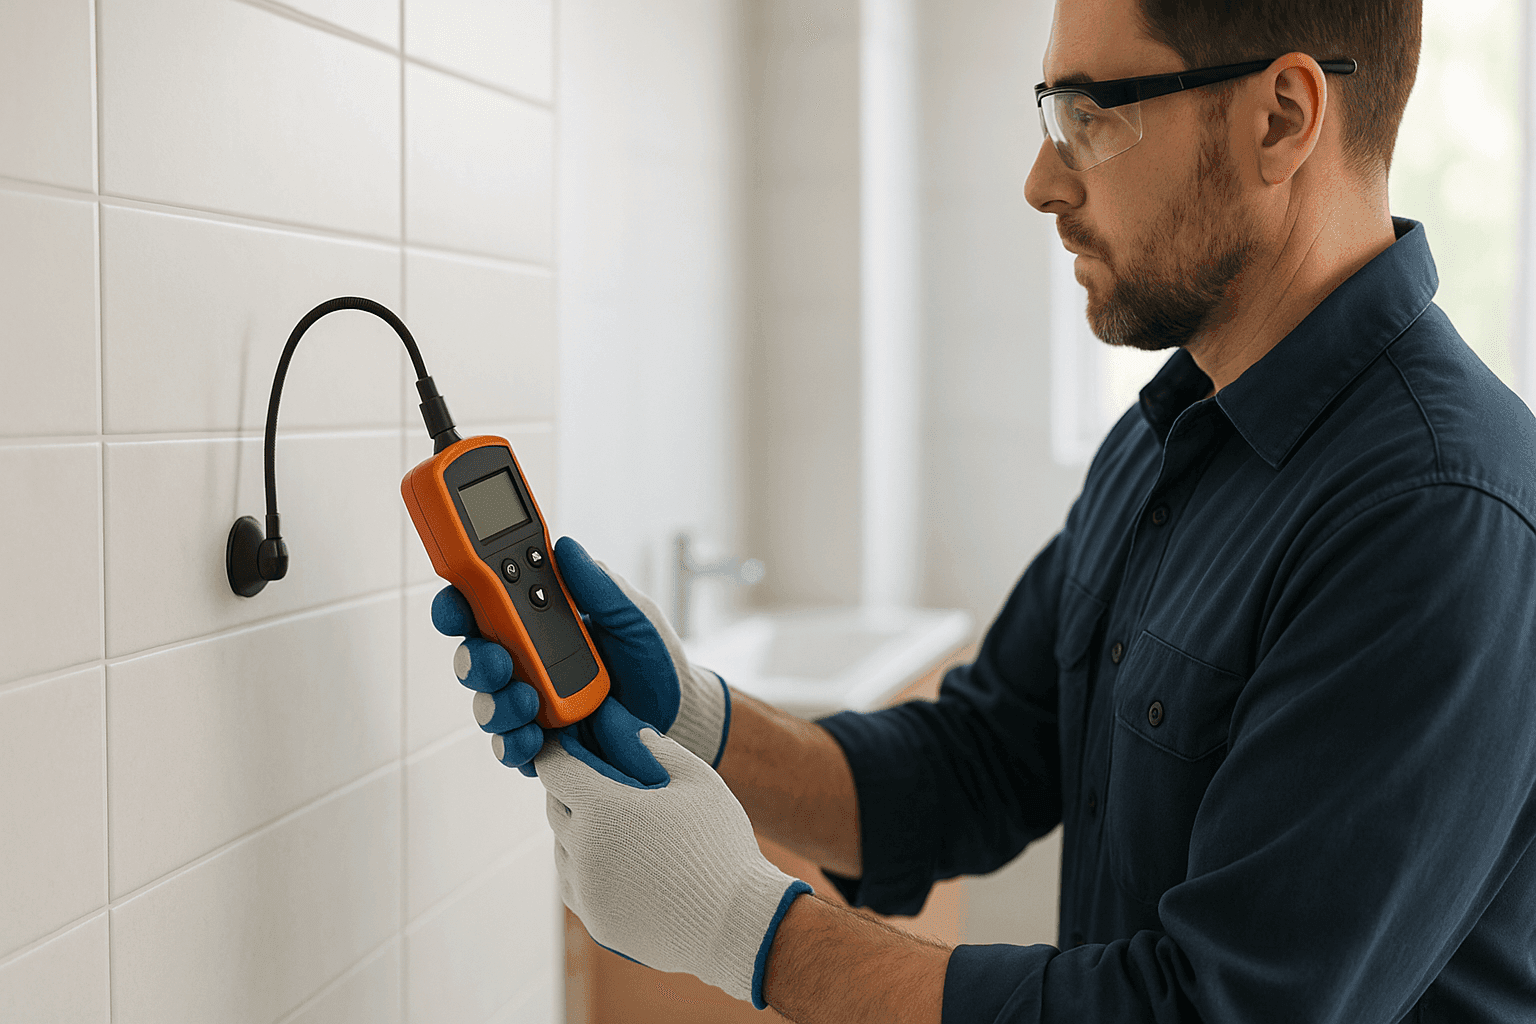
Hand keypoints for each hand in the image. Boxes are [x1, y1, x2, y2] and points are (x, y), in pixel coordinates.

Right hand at [430, 536, 731, 773]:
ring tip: (526, 701)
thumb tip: (565, 548)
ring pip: (486, 704)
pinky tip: (532, 737)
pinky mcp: (542, 744)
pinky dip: (513, 744)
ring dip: (495, 702)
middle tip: (494, 659)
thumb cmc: (652, 655)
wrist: (680, 710)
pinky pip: (510, 748)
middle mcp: (523, 662)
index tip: (456, 599)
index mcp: (536, 621)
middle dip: (473, 657)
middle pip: (473, 657)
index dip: (458, 601)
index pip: (482, 607)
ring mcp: (529, 703)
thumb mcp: (633, 615)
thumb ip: (599, 586)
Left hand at [537, 701, 811, 1008]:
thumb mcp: (700, 781)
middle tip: (595, 779)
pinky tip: (616, 863)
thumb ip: (660, 749)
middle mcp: (582, 850)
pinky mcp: (597, 922)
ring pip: (562, 849)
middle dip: (569, 789)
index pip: (554, 767)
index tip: (566, 742)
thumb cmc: (720, 846)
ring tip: (613, 825)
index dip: (557, 749)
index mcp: (602, 809)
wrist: (736, 924)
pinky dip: (585, 868)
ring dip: (577, 831)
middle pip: (554, 807)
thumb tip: (634, 732)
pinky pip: (575, 885)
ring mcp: (586, 891)